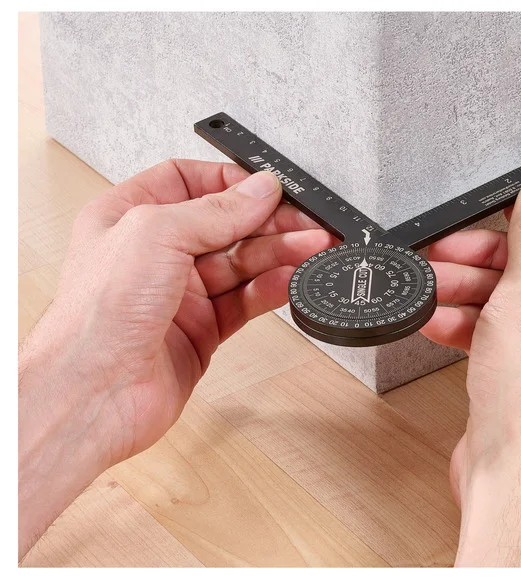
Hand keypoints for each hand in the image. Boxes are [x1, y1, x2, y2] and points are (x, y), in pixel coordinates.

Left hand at [18, 161, 334, 557]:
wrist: (93, 394)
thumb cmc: (95, 317)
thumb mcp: (156, 234)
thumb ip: (215, 210)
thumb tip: (259, 190)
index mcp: (130, 216)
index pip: (190, 182)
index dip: (231, 182)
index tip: (268, 188)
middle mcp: (155, 254)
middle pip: (225, 224)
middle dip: (269, 221)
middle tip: (307, 223)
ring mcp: (180, 293)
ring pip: (242, 263)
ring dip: (279, 253)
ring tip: (311, 247)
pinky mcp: (202, 329)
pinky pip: (246, 300)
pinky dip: (271, 288)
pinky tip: (291, 279)